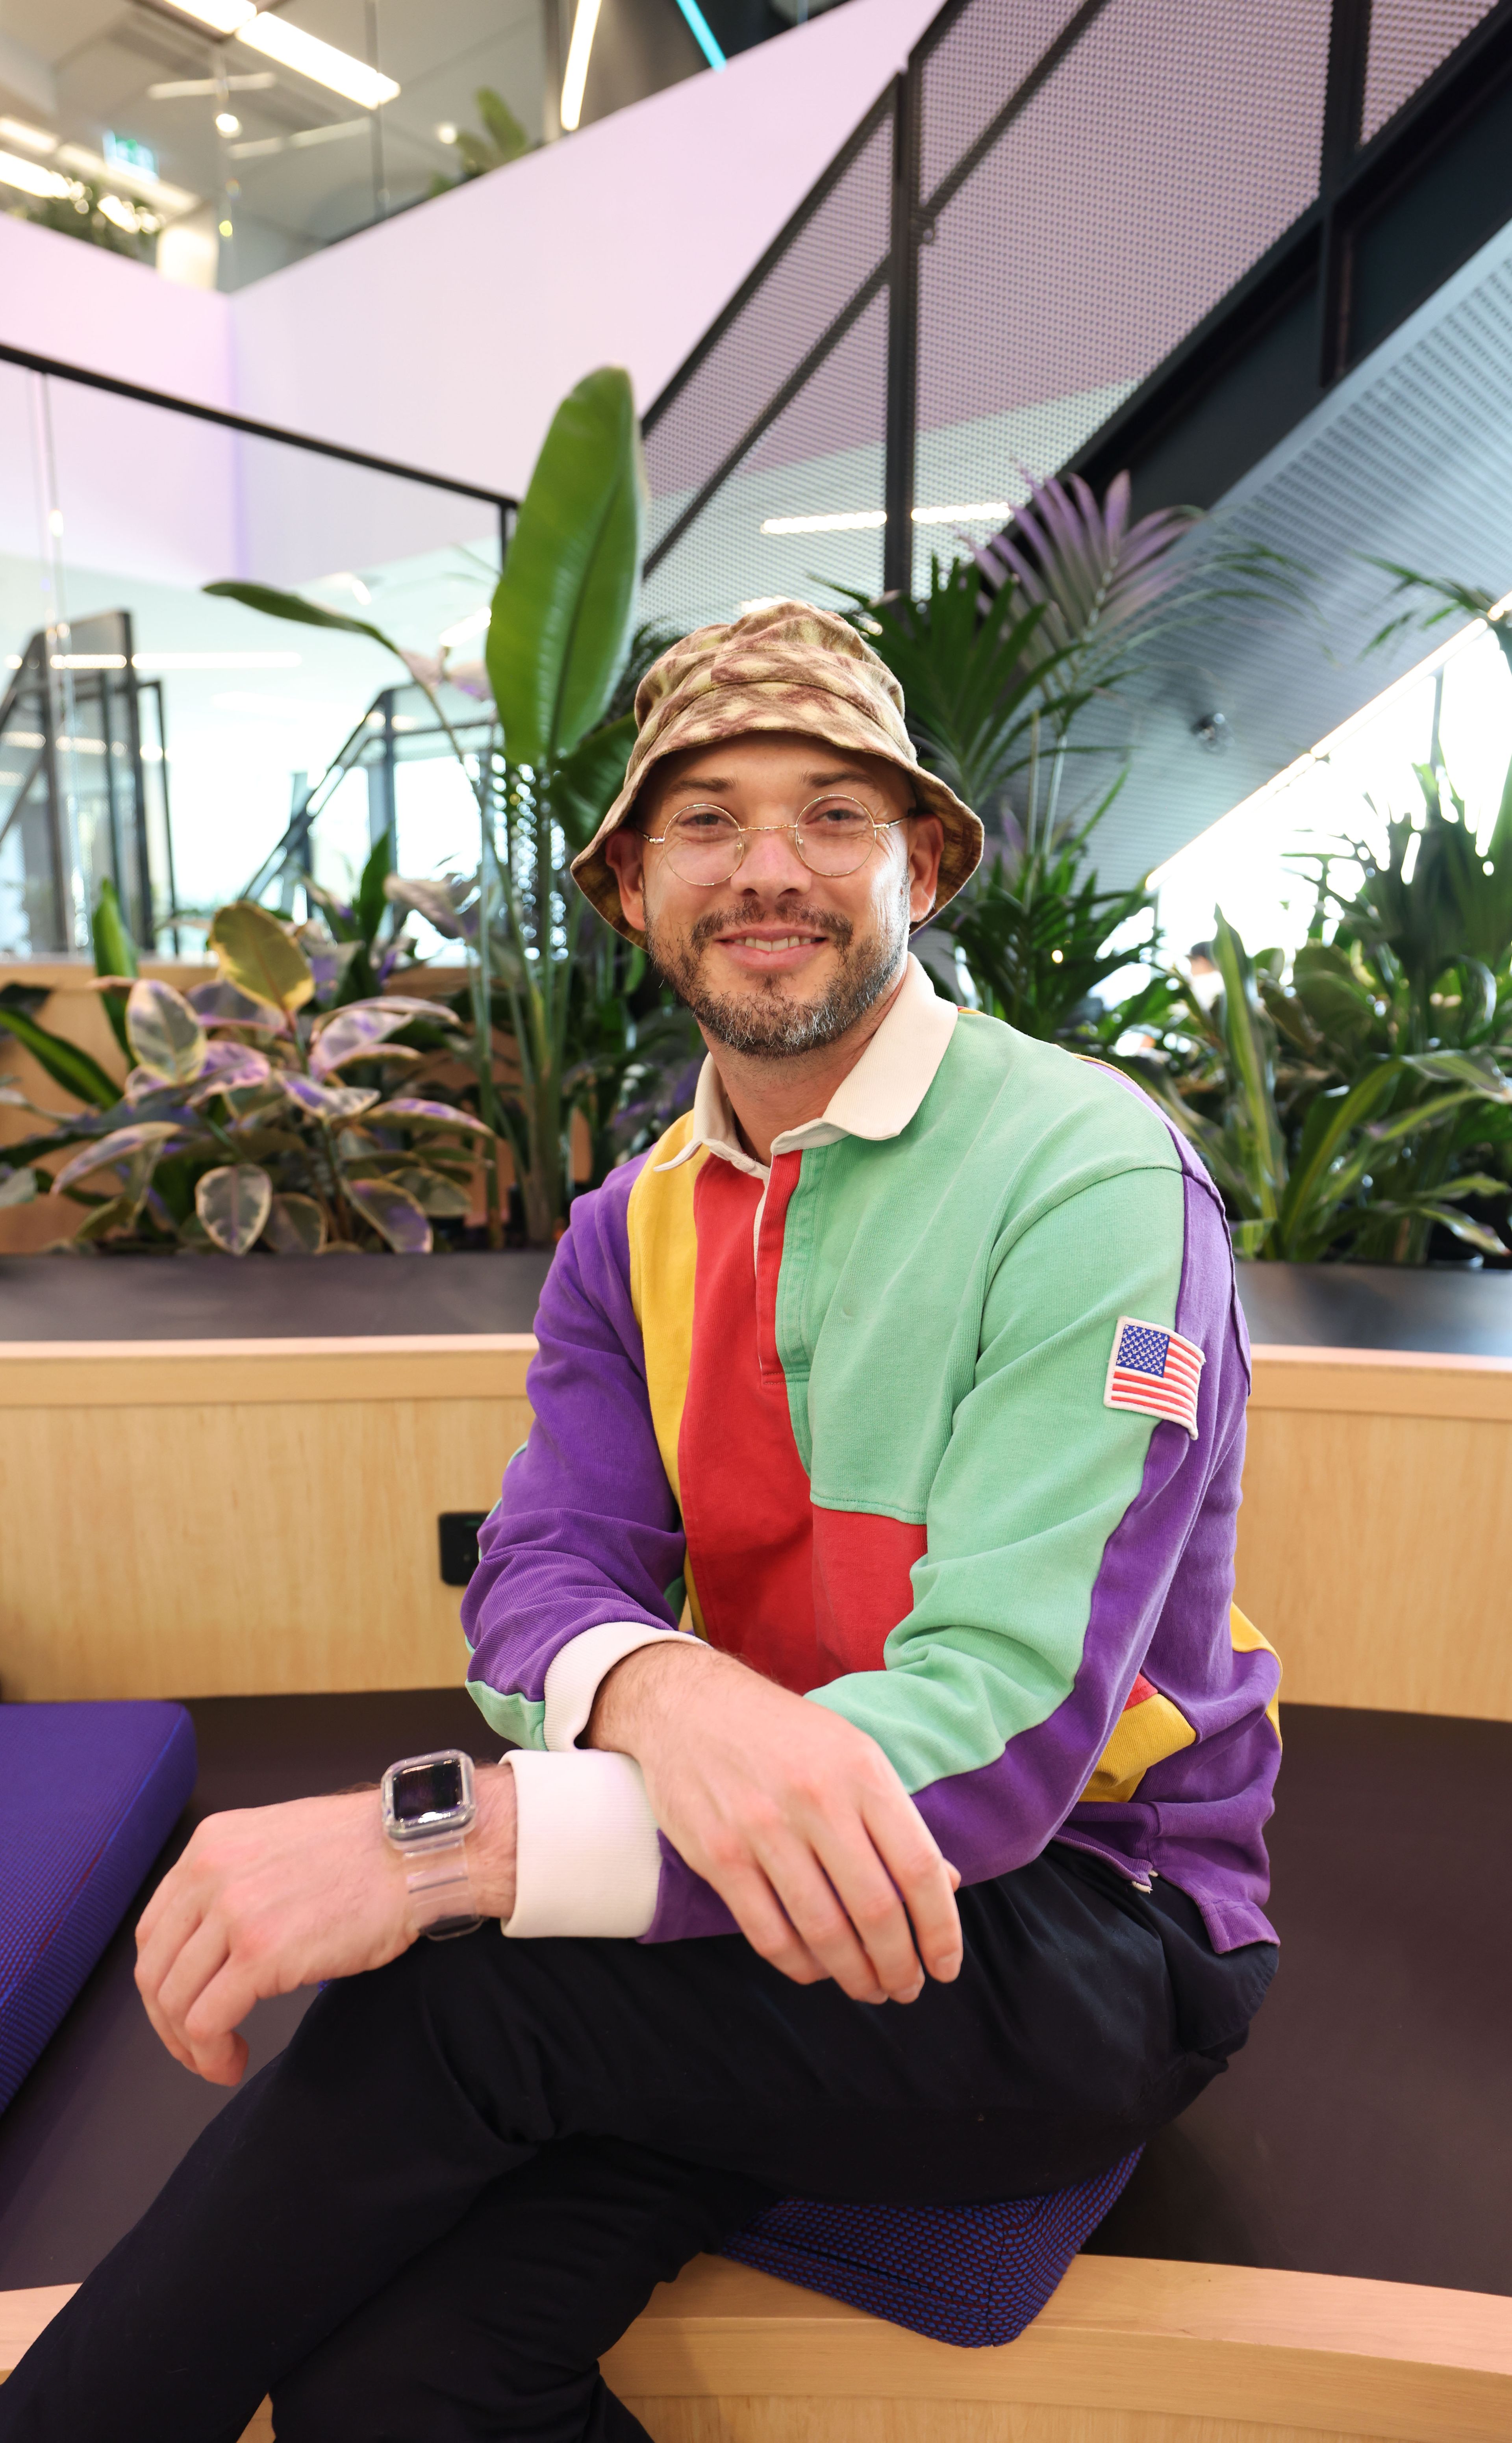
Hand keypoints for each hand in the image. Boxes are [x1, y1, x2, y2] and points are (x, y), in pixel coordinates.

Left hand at [135, 1765, 517, 2086]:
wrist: (418, 1851)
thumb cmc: (368, 1852)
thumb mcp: (278, 1846)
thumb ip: (238, 1880)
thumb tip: (217, 1940)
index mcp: (211, 1844)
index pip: (155, 1927)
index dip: (163, 1980)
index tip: (184, 2008)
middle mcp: (210, 1872)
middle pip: (155, 1969)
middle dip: (168, 2023)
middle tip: (197, 2048)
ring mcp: (233, 1912)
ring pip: (174, 2001)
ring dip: (189, 2045)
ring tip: (220, 2060)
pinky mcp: (260, 1953)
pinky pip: (206, 2022)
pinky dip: (211, 2054)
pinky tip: (234, 2060)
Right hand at [588, 1642, 960, 2005]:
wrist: (690, 1705)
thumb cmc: (785, 1736)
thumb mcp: (853, 1753)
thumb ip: (896, 1819)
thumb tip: (948, 1886)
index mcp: (861, 1771)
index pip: (918, 1867)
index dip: (941, 1928)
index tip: (945, 1965)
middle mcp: (816, 1799)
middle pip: (876, 1909)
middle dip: (899, 1965)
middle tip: (906, 1988)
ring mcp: (763, 1828)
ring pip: (824, 1931)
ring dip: (855, 1975)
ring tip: (870, 1989)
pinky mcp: (718, 1854)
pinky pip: (768, 1933)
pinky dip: (800, 1965)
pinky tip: (817, 1970)